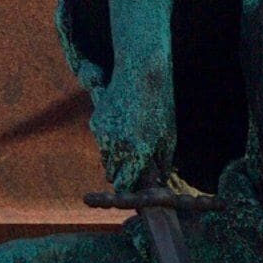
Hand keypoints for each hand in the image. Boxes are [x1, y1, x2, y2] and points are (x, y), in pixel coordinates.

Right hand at [92, 56, 176, 194]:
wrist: (140, 73)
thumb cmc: (159, 105)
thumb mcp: (167, 137)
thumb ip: (161, 163)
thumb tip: (158, 181)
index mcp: (138, 151)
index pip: (127, 184)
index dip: (132, 188)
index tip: (138, 188)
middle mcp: (118, 146)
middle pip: (113, 174)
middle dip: (124, 175)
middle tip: (136, 169)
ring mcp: (103, 134)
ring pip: (106, 160)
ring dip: (117, 160)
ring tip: (132, 147)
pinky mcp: (96, 123)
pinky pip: (101, 143)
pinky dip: (111, 143)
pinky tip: (124, 130)